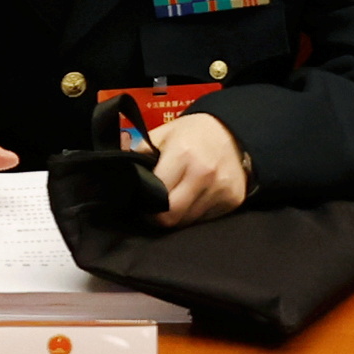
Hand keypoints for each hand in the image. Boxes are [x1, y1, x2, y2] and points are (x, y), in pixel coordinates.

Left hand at [146, 112, 247, 226]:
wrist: (233, 132)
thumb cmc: (191, 133)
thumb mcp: (162, 134)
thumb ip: (139, 153)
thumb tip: (120, 170)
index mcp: (183, 155)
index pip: (158, 196)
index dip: (145, 202)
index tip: (141, 200)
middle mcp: (204, 174)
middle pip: (173, 216)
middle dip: (159, 215)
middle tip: (154, 207)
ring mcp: (221, 189)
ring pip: (189, 221)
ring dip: (178, 215)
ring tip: (174, 200)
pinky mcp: (234, 200)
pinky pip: (206, 219)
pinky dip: (195, 213)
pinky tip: (193, 199)